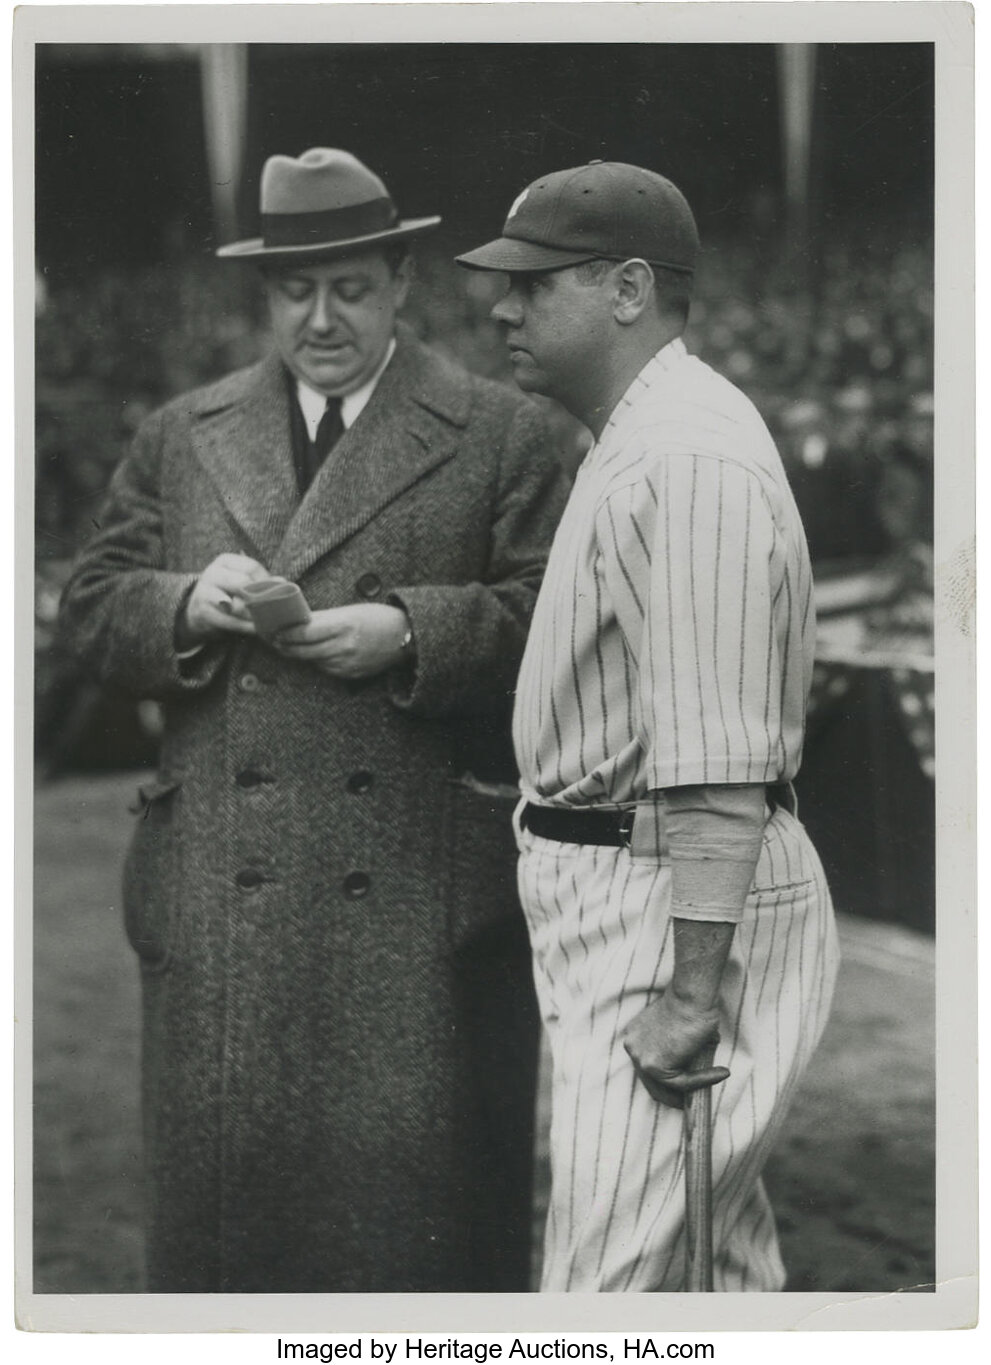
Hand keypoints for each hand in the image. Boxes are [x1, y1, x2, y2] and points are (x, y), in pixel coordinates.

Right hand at [178, 553, 268, 644]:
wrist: (198, 609)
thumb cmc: (227, 592)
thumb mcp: (241, 581)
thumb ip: (261, 581)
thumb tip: (282, 582)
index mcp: (225, 561)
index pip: (252, 567)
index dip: (266, 582)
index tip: (275, 593)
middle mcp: (213, 573)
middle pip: (243, 584)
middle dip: (260, 599)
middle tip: (272, 609)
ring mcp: (205, 592)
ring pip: (237, 605)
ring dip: (254, 616)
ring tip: (267, 621)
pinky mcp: (203, 612)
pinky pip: (230, 621)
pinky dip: (246, 627)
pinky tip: (256, 629)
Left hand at [273, 604, 410, 679]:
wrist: (405, 637)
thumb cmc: (378, 618)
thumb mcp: (351, 611)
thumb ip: (325, 618)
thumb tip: (298, 622)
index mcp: (344, 625)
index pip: (304, 632)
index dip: (286, 633)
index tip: (273, 630)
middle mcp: (344, 646)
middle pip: (303, 650)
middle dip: (285, 645)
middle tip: (273, 639)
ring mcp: (347, 663)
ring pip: (312, 660)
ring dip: (298, 654)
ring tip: (286, 646)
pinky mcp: (350, 674)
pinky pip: (325, 668)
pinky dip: (317, 660)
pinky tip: (312, 653)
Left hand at [622, 991, 729, 1108]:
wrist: (690, 995)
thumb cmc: (688, 1004)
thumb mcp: (677, 1029)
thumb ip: (678, 1049)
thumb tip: (697, 1064)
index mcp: (635, 1037)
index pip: (647, 1068)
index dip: (664, 1081)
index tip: (681, 1089)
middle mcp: (633, 1049)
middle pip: (651, 1083)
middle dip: (672, 1096)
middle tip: (689, 1101)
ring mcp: (642, 1059)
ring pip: (668, 1086)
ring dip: (691, 1091)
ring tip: (710, 1087)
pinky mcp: (657, 1067)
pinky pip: (684, 1082)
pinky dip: (705, 1080)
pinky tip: (722, 1073)